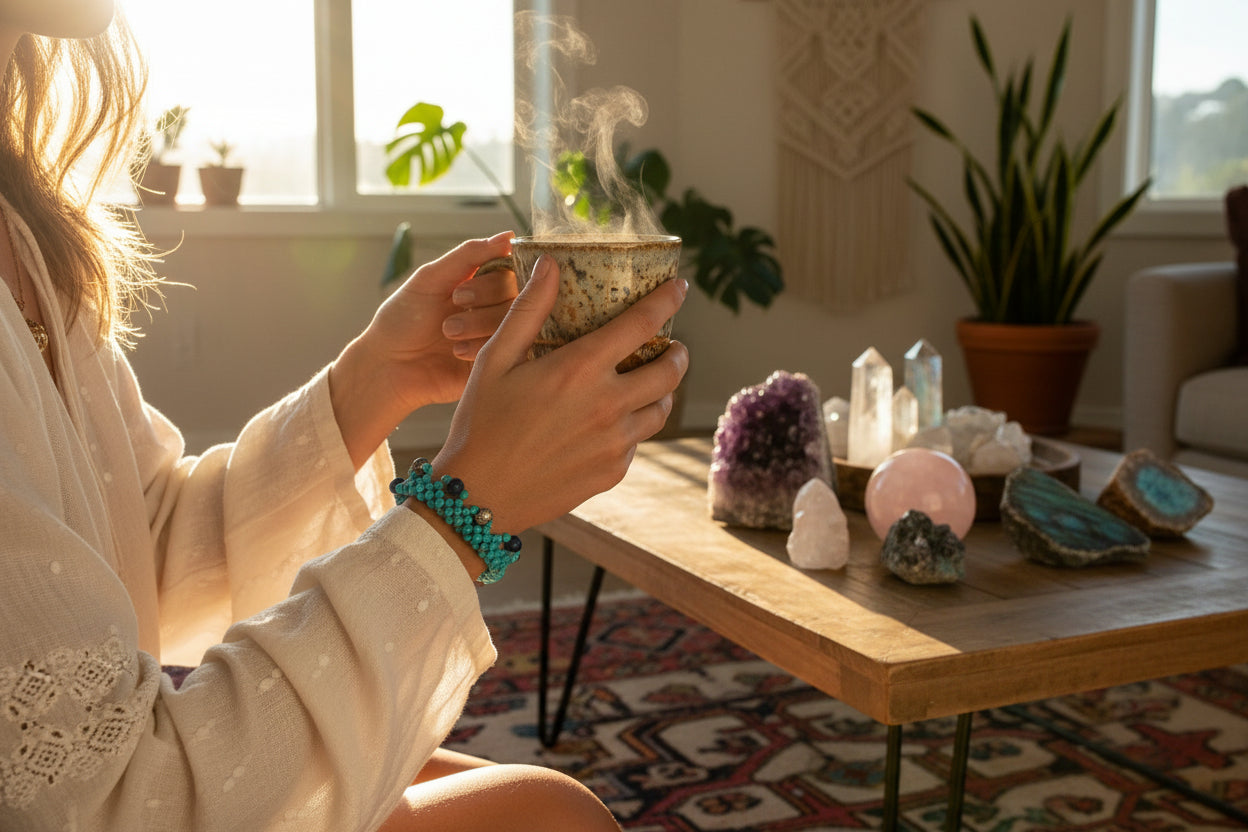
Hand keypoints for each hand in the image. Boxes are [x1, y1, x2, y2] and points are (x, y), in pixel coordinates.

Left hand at [329, 232, 516, 467]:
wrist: (387, 366)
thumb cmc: (403, 319)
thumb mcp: (431, 278)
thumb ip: (470, 255)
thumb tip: (509, 236)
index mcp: (481, 285)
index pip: (510, 272)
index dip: (491, 282)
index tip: (459, 293)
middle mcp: (494, 309)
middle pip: (517, 295)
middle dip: (482, 303)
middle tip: (452, 312)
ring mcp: (497, 337)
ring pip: (515, 322)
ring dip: (477, 325)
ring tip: (448, 334)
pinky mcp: (496, 364)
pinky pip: (508, 351)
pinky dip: (480, 348)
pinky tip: (456, 353)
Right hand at [431, 254, 689, 534]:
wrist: (477, 496)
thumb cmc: (480, 422)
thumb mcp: (495, 359)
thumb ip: (528, 309)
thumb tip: (550, 264)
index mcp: (580, 368)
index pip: (643, 324)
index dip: (667, 300)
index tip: (680, 288)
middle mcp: (608, 404)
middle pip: (669, 370)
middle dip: (677, 352)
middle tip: (671, 346)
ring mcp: (615, 442)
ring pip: (661, 408)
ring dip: (662, 390)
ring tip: (648, 382)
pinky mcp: (613, 471)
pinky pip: (638, 440)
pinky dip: (634, 425)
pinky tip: (612, 421)